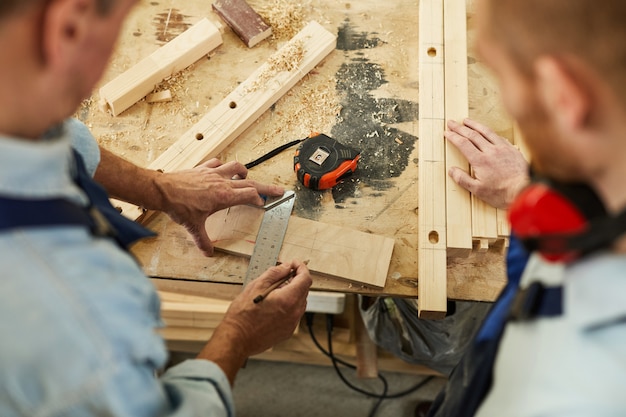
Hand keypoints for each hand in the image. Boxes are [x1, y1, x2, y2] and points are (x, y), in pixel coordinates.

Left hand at [154, 158, 283, 255]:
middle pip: (250, 182)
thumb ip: (203, 241)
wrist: (162, 190)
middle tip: (278, 190)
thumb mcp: (193, 227)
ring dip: (245, 172)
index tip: (262, 204)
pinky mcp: (202, 169)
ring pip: (236, 167)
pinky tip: (222, 170)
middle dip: (266, 187)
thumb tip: (208, 253)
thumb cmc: (179, 206)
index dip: (259, 199)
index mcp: (224, 197)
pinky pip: (217, 163)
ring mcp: (212, 173)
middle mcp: (222, 183)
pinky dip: (223, 166)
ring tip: (248, 176)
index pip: (249, 195)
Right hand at [220, 260, 311, 355]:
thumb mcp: (257, 285)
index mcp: (289, 299)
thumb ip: (275, 273)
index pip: (305, 279)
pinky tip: (273, 305)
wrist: (237, 338)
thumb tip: (287, 267)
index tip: (294, 264)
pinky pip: (294, 313)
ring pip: (300, 302)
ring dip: (292, 293)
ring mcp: (292, 323)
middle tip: (281, 275)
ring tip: (274, 291)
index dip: (301, 268)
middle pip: (304, 290)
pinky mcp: (288, 331)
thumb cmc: (243, 314)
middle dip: (296, 279)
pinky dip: (288, 305)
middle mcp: (294, 312)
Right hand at [445, 119, 528, 208]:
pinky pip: (498, 136)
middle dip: (460, 128)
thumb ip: (463, 179)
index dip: (453, 137)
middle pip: (472, 135)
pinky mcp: (512, 149)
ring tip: (466, 121)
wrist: (525, 190)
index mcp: (480, 161)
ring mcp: (503, 148)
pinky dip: (489, 132)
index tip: (447, 133)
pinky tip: (487, 131)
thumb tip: (452, 171)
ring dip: (474, 125)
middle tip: (452, 123)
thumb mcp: (478, 190)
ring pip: (486, 132)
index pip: (463, 144)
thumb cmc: (502, 193)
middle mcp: (490, 151)